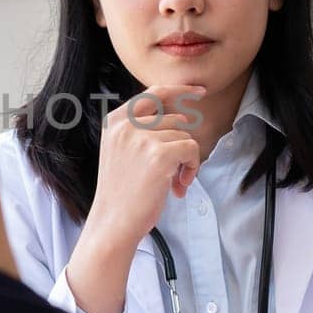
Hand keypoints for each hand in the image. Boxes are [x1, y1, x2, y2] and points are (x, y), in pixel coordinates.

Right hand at [64, 86, 203, 312]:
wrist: (112, 222)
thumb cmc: (121, 193)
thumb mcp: (121, 151)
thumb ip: (141, 130)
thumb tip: (181, 116)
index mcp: (115, 121)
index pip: (153, 93)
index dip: (179, 90)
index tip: (199, 91)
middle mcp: (126, 124)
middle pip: (174, 118)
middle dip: (182, 143)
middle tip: (177, 170)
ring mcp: (142, 137)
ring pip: (185, 135)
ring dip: (187, 160)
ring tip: (174, 182)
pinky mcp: (159, 154)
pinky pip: (191, 149)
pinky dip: (192, 168)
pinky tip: (179, 186)